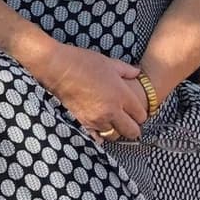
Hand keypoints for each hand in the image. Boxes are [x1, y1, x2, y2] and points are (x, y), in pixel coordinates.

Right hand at [32, 42, 149, 140]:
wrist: (57, 67)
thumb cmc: (83, 62)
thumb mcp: (108, 62)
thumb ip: (126, 70)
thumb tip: (137, 73)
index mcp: (122, 95)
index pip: (142, 116)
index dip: (139, 113)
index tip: (133, 109)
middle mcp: (112, 110)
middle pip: (132, 132)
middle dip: (131, 126)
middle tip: (125, 118)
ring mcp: (97, 119)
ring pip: (114, 135)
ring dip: (113, 129)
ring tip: (108, 119)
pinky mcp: (83, 123)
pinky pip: (97, 138)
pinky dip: (98, 134)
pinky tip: (96, 126)